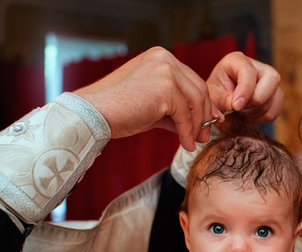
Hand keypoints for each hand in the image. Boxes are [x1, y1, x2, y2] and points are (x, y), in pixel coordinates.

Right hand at [74, 47, 219, 150]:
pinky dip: (188, 132)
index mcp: (161, 58)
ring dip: (197, 126)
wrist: (93, 114)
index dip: (203, 103)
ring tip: (193, 142)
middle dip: (204, 115)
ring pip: (195, 102)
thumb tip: (199, 128)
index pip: (191, 80)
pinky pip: (185, 115)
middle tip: (204, 135)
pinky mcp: (165, 89)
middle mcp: (165, 59)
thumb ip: (175, 112)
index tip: (208, 121)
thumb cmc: (118, 111)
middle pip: (198, 88)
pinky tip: (185, 144)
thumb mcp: (153, 107)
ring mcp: (166, 71)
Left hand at [207, 52, 282, 123]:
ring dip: (257, 111)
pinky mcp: (275, 94)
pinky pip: (275, 109)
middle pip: (271, 78)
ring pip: (275, 96)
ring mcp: (269, 80)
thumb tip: (236, 105)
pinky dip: (262, 117)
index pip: (248, 70)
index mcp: (237, 61)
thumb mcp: (212, 97)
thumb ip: (222, 100)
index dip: (245, 89)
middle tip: (240, 109)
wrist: (221, 107)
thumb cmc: (216, 97)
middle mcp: (257, 66)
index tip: (236, 106)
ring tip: (241, 114)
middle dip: (256, 99)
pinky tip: (249, 116)